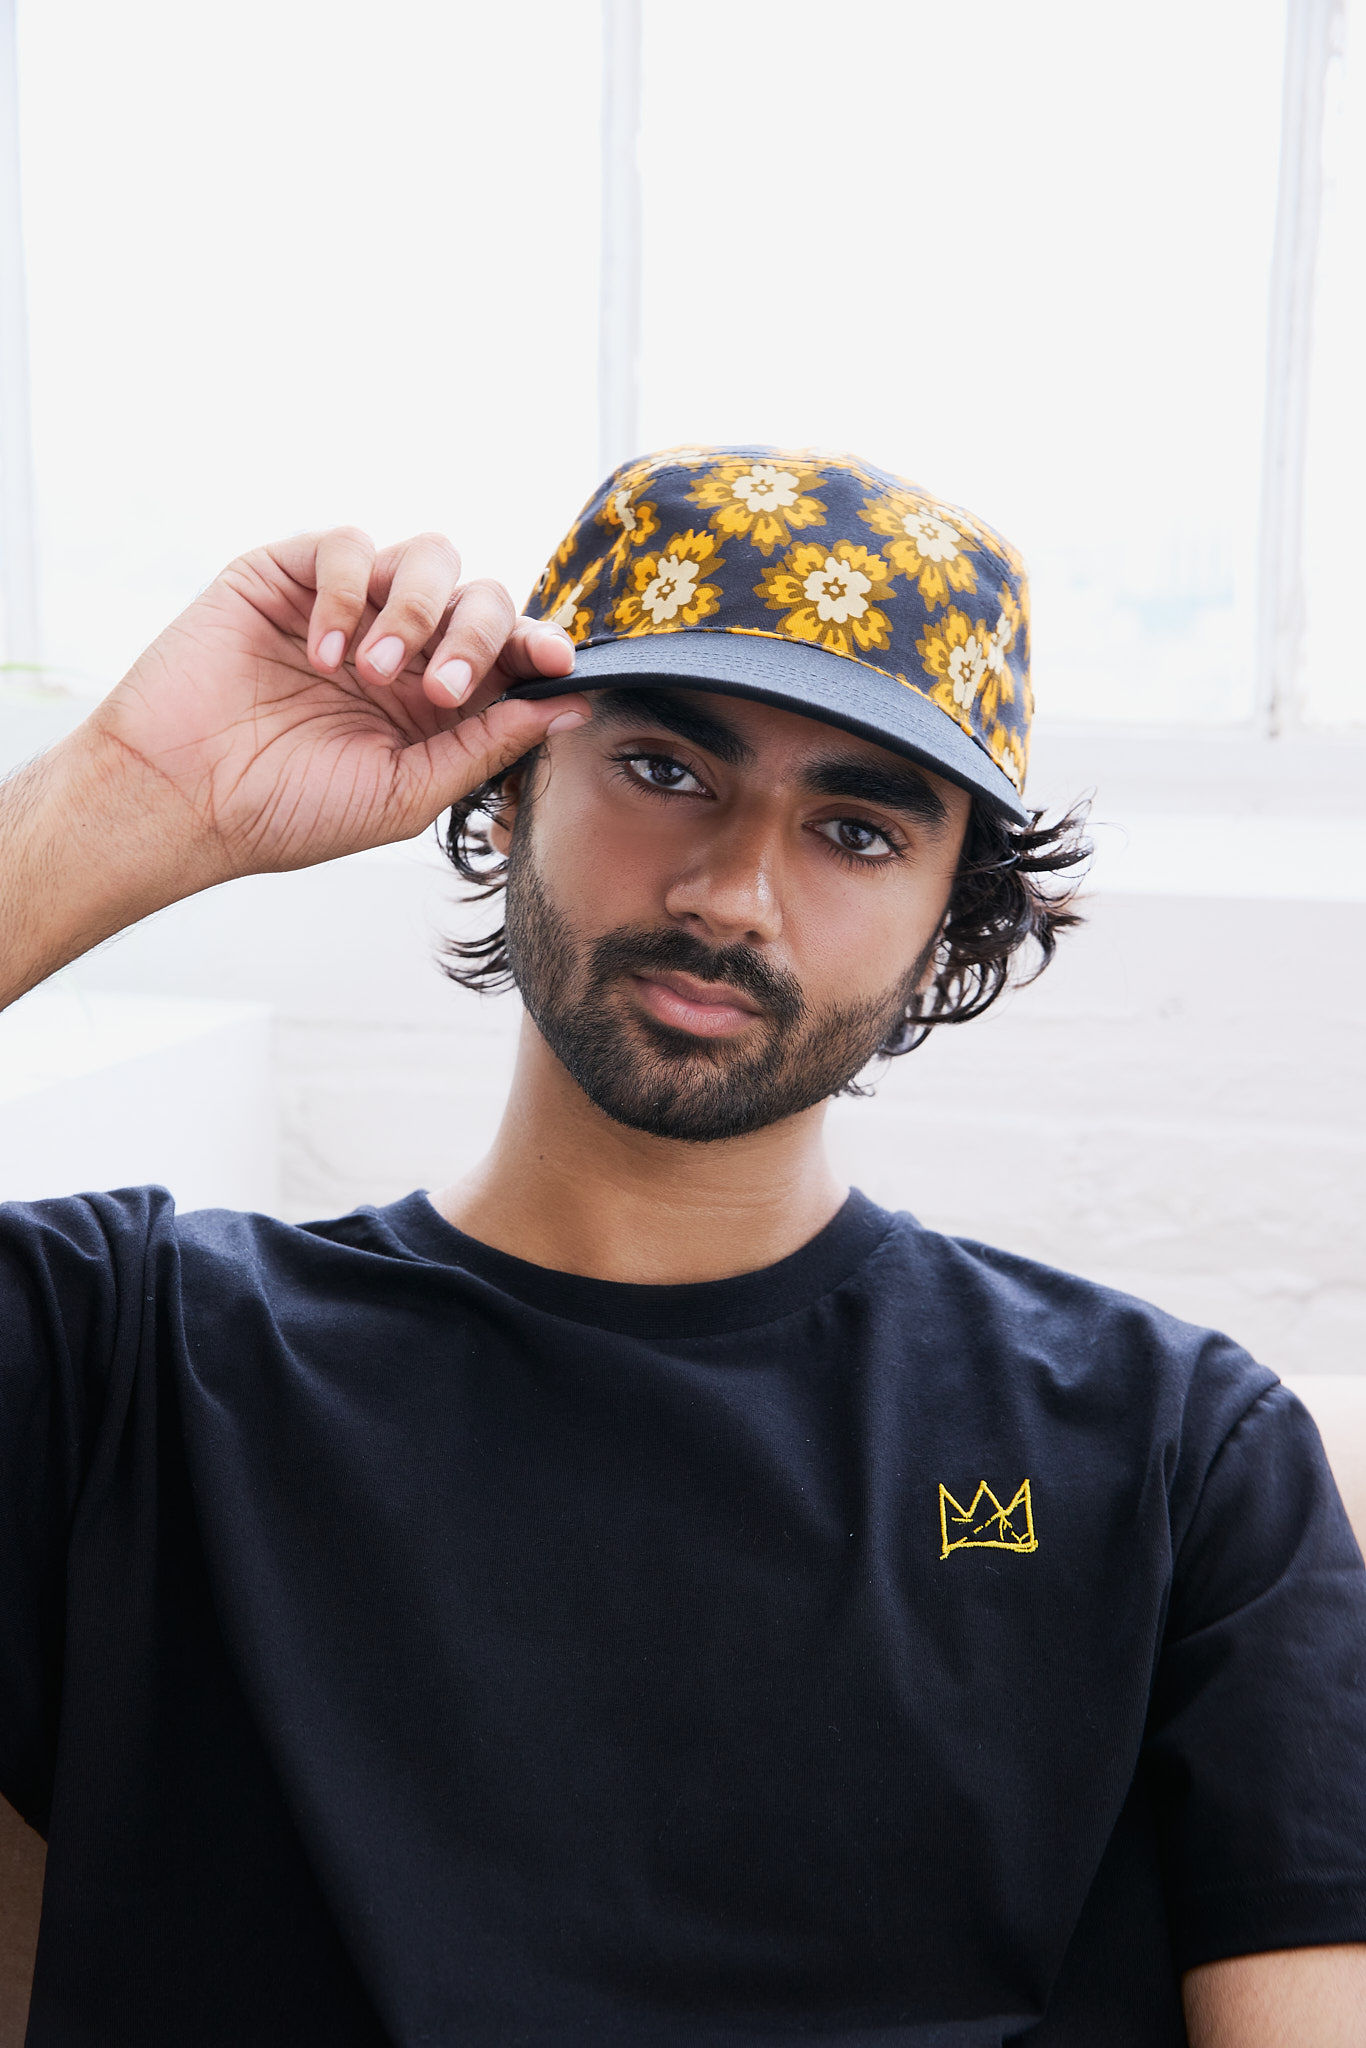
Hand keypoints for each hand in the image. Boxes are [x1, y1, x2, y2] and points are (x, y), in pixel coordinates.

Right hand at [81, 526, 588, 879]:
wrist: (184, 800)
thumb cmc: (288, 810)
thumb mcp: (408, 792)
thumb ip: (487, 746)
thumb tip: (571, 707)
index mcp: (436, 700)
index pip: (509, 651)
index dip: (540, 646)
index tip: (555, 661)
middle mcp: (400, 646)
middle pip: (480, 595)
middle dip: (478, 634)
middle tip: (443, 688)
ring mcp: (347, 606)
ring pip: (428, 556)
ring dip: (419, 609)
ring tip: (374, 671)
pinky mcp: (289, 575)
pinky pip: (349, 544)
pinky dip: (351, 589)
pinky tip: (325, 650)